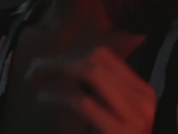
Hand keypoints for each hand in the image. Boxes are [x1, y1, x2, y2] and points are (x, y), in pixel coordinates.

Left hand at [25, 46, 155, 133]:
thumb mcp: (116, 118)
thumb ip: (101, 96)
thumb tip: (66, 71)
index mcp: (142, 92)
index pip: (103, 55)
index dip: (70, 53)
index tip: (49, 63)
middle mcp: (142, 98)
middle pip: (94, 59)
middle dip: (60, 59)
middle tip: (35, 69)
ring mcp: (134, 115)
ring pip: (90, 72)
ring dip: (57, 70)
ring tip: (36, 79)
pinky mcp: (119, 131)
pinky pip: (82, 101)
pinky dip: (57, 94)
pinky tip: (43, 97)